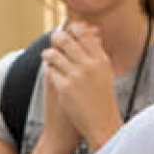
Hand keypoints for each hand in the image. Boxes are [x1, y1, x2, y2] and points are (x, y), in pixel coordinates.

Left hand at [42, 24, 120, 150]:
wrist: (102, 125)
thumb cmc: (103, 100)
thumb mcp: (106, 73)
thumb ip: (97, 53)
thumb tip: (90, 32)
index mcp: (101, 60)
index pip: (83, 34)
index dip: (73, 28)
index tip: (68, 29)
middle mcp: (89, 65)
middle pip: (66, 41)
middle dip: (57, 38)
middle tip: (54, 38)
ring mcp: (76, 76)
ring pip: (55, 55)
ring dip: (49, 53)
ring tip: (47, 54)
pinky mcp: (64, 88)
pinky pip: (50, 71)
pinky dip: (49, 69)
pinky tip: (50, 70)